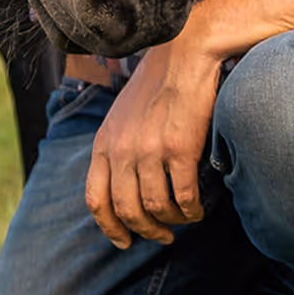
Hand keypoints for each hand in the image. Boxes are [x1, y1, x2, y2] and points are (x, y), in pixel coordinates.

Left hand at [85, 38, 221, 247]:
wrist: (185, 54)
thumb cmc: (156, 83)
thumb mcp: (121, 115)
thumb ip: (116, 148)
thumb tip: (122, 186)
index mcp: (104, 142)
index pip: (96, 199)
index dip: (109, 227)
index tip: (124, 241)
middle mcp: (122, 149)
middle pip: (127, 210)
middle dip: (146, 231)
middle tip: (163, 235)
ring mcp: (149, 150)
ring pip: (156, 208)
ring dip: (173, 221)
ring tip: (184, 219)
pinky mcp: (179, 148)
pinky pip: (184, 196)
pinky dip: (191, 210)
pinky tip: (197, 209)